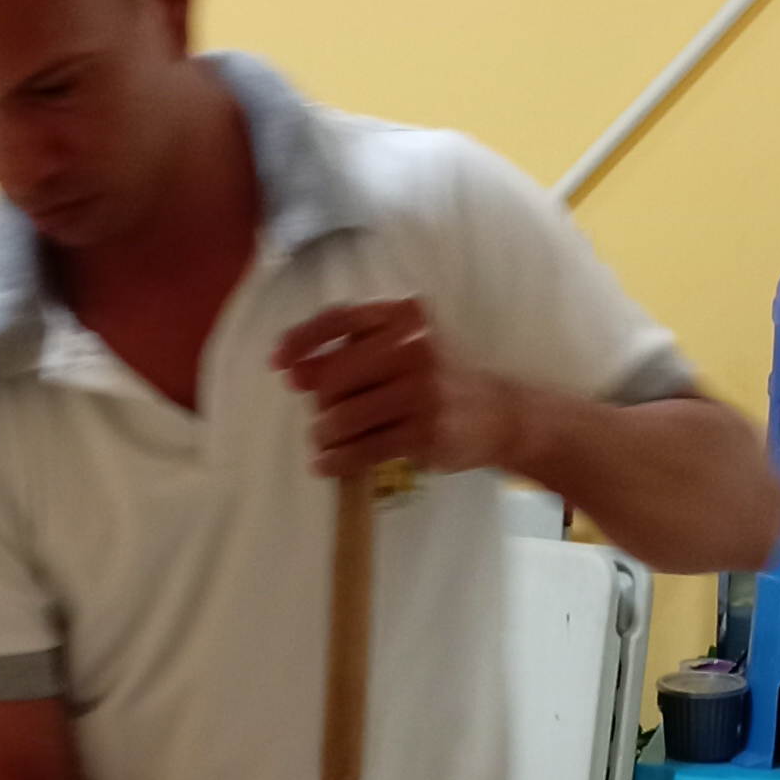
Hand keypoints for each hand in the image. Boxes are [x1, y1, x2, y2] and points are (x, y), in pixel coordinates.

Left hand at [274, 300, 516, 481]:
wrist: (501, 412)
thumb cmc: (441, 377)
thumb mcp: (406, 348)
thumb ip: (355, 351)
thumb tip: (296, 373)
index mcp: (407, 314)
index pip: (342, 319)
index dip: (303, 340)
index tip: (278, 363)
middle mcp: (415, 345)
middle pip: (336, 375)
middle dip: (319, 403)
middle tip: (321, 419)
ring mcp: (422, 389)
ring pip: (346, 416)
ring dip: (325, 435)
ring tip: (324, 443)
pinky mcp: (426, 431)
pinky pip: (364, 449)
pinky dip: (338, 460)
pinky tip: (327, 465)